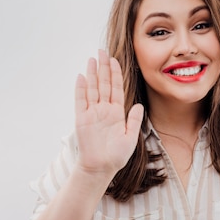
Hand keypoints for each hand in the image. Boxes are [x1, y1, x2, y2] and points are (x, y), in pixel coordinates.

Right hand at [74, 50, 143, 177]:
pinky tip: (82, 76)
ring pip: (92, 88)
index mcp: (116, 113)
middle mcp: (104, 110)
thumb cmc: (116, 156)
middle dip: (103, 67)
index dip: (115, 74)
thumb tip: (138, 105)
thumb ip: (134, 120)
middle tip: (101, 51)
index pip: (116, 88)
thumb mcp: (130, 137)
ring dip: (92, 74)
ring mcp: (92, 113)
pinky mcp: (81, 118)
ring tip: (92, 59)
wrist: (101, 168)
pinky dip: (81, 88)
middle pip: (103, 84)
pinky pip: (80, 100)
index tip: (114, 60)